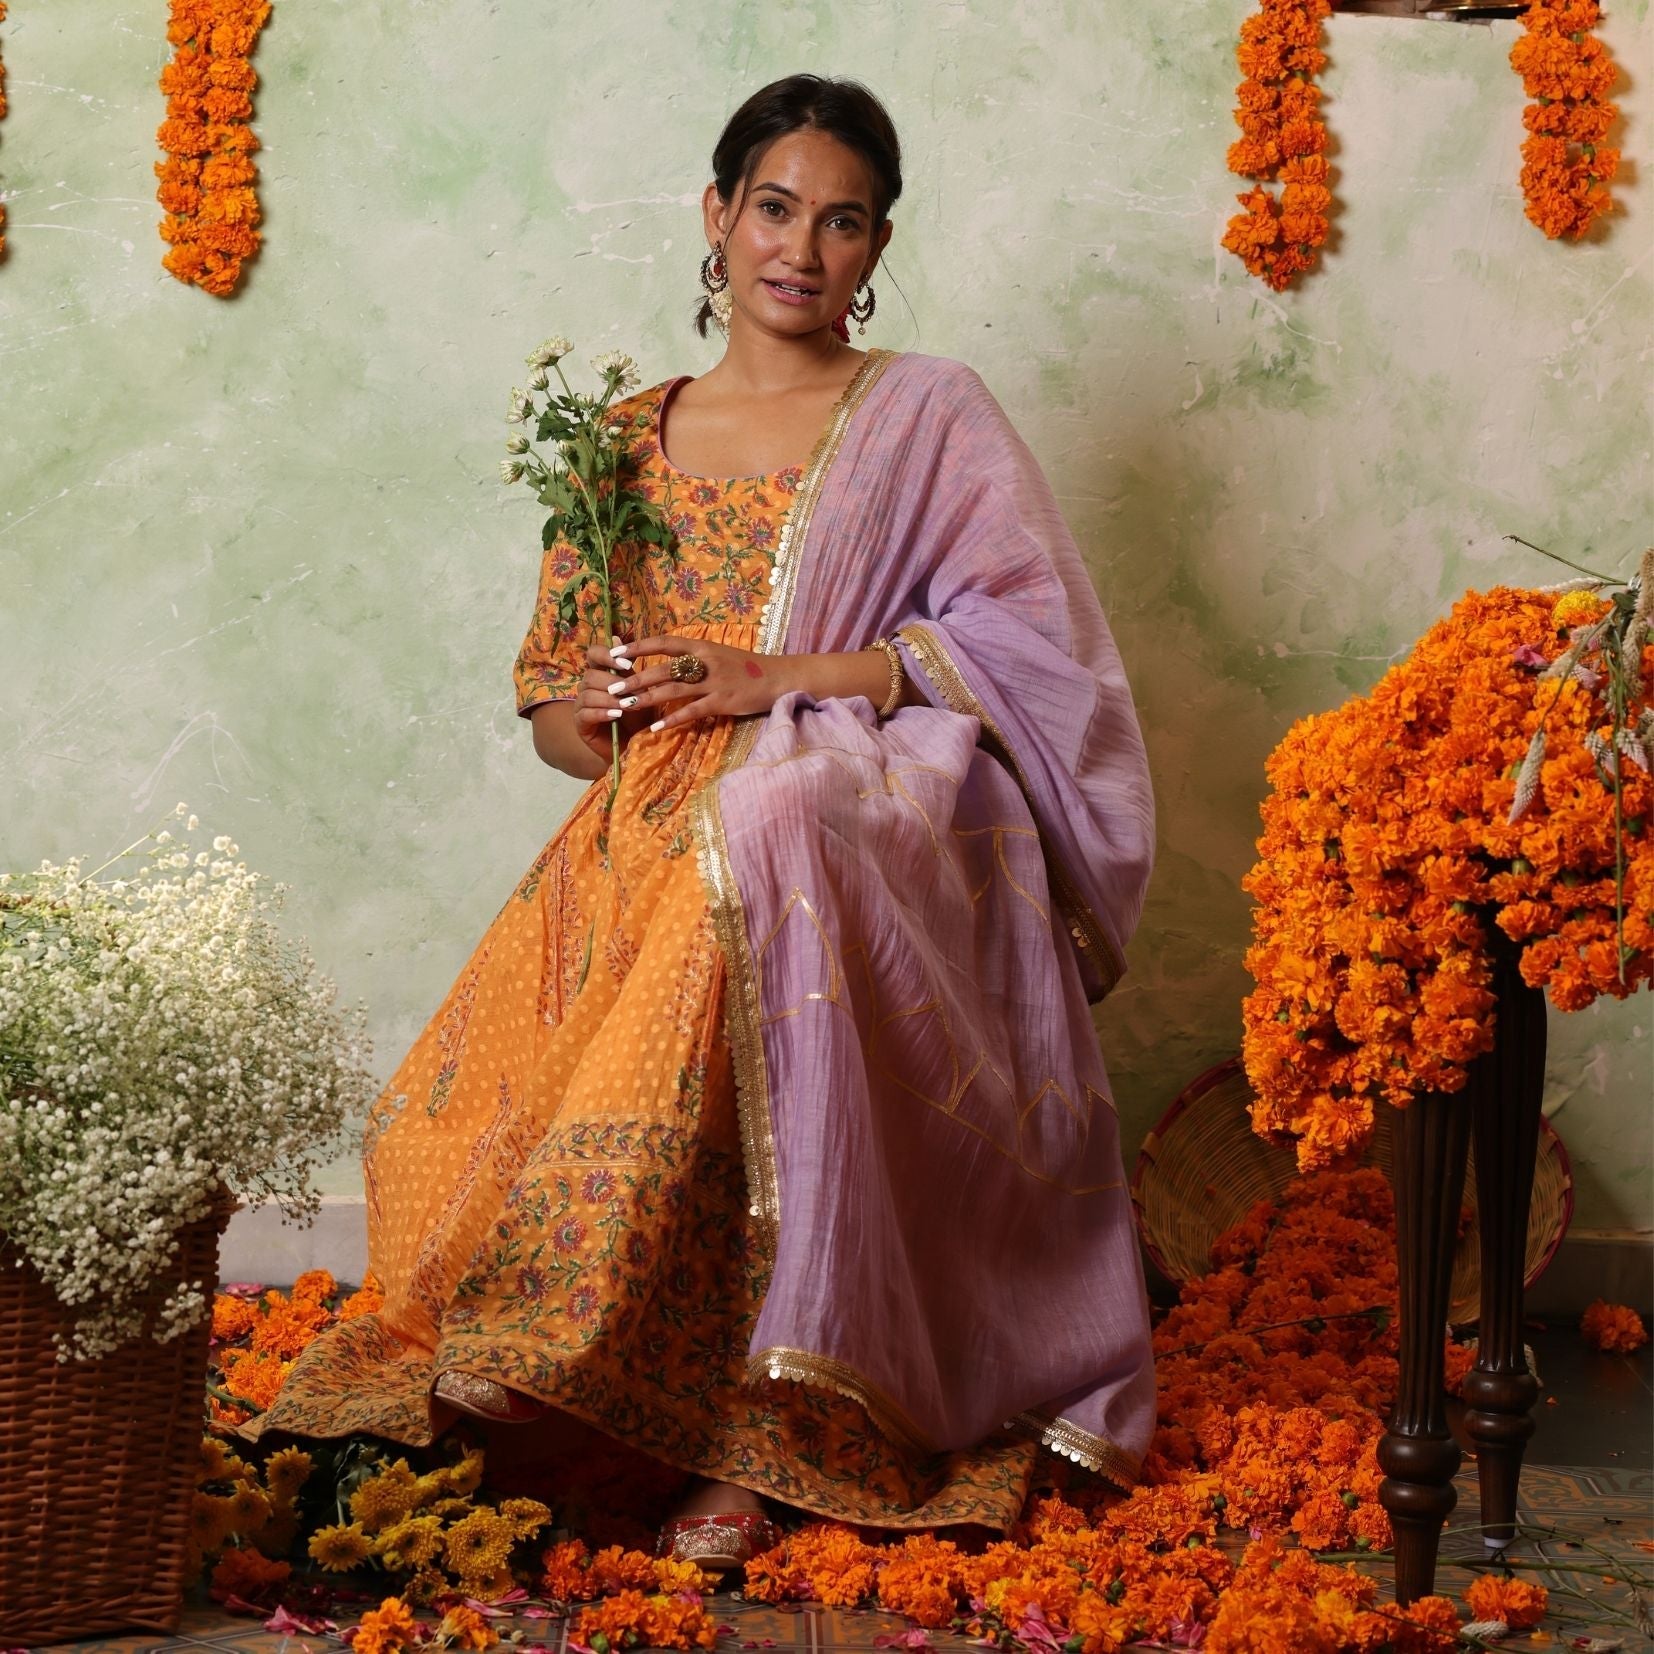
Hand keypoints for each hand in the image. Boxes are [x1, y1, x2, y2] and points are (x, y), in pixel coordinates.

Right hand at [573, 637, 638, 766]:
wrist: (637, 744)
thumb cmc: (639, 715)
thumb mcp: (639, 689)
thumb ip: (628, 668)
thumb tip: (616, 636)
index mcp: (602, 673)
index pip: (593, 654)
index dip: (606, 655)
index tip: (625, 664)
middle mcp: (588, 687)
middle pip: (591, 675)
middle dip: (612, 683)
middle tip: (630, 692)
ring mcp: (582, 705)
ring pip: (587, 694)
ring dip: (609, 699)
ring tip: (626, 707)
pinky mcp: (580, 724)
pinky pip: (584, 713)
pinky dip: (601, 713)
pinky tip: (615, 716)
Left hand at [607, 634, 785, 732]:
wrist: (778, 678)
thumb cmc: (746, 668)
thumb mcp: (718, 655)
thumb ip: (694, 658)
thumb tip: (667, 663)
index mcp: (702, 646)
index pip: (663, 642)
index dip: (637, 646)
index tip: (615, 652)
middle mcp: (704, 661)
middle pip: (663, 669)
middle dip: (635, 679)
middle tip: (612, 688)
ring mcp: (713, 682)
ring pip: (672, 690)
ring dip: (646, 699)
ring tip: (625, 707)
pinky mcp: (722, 701)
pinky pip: (692, 711)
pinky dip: (672, 719)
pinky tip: (655, 727)